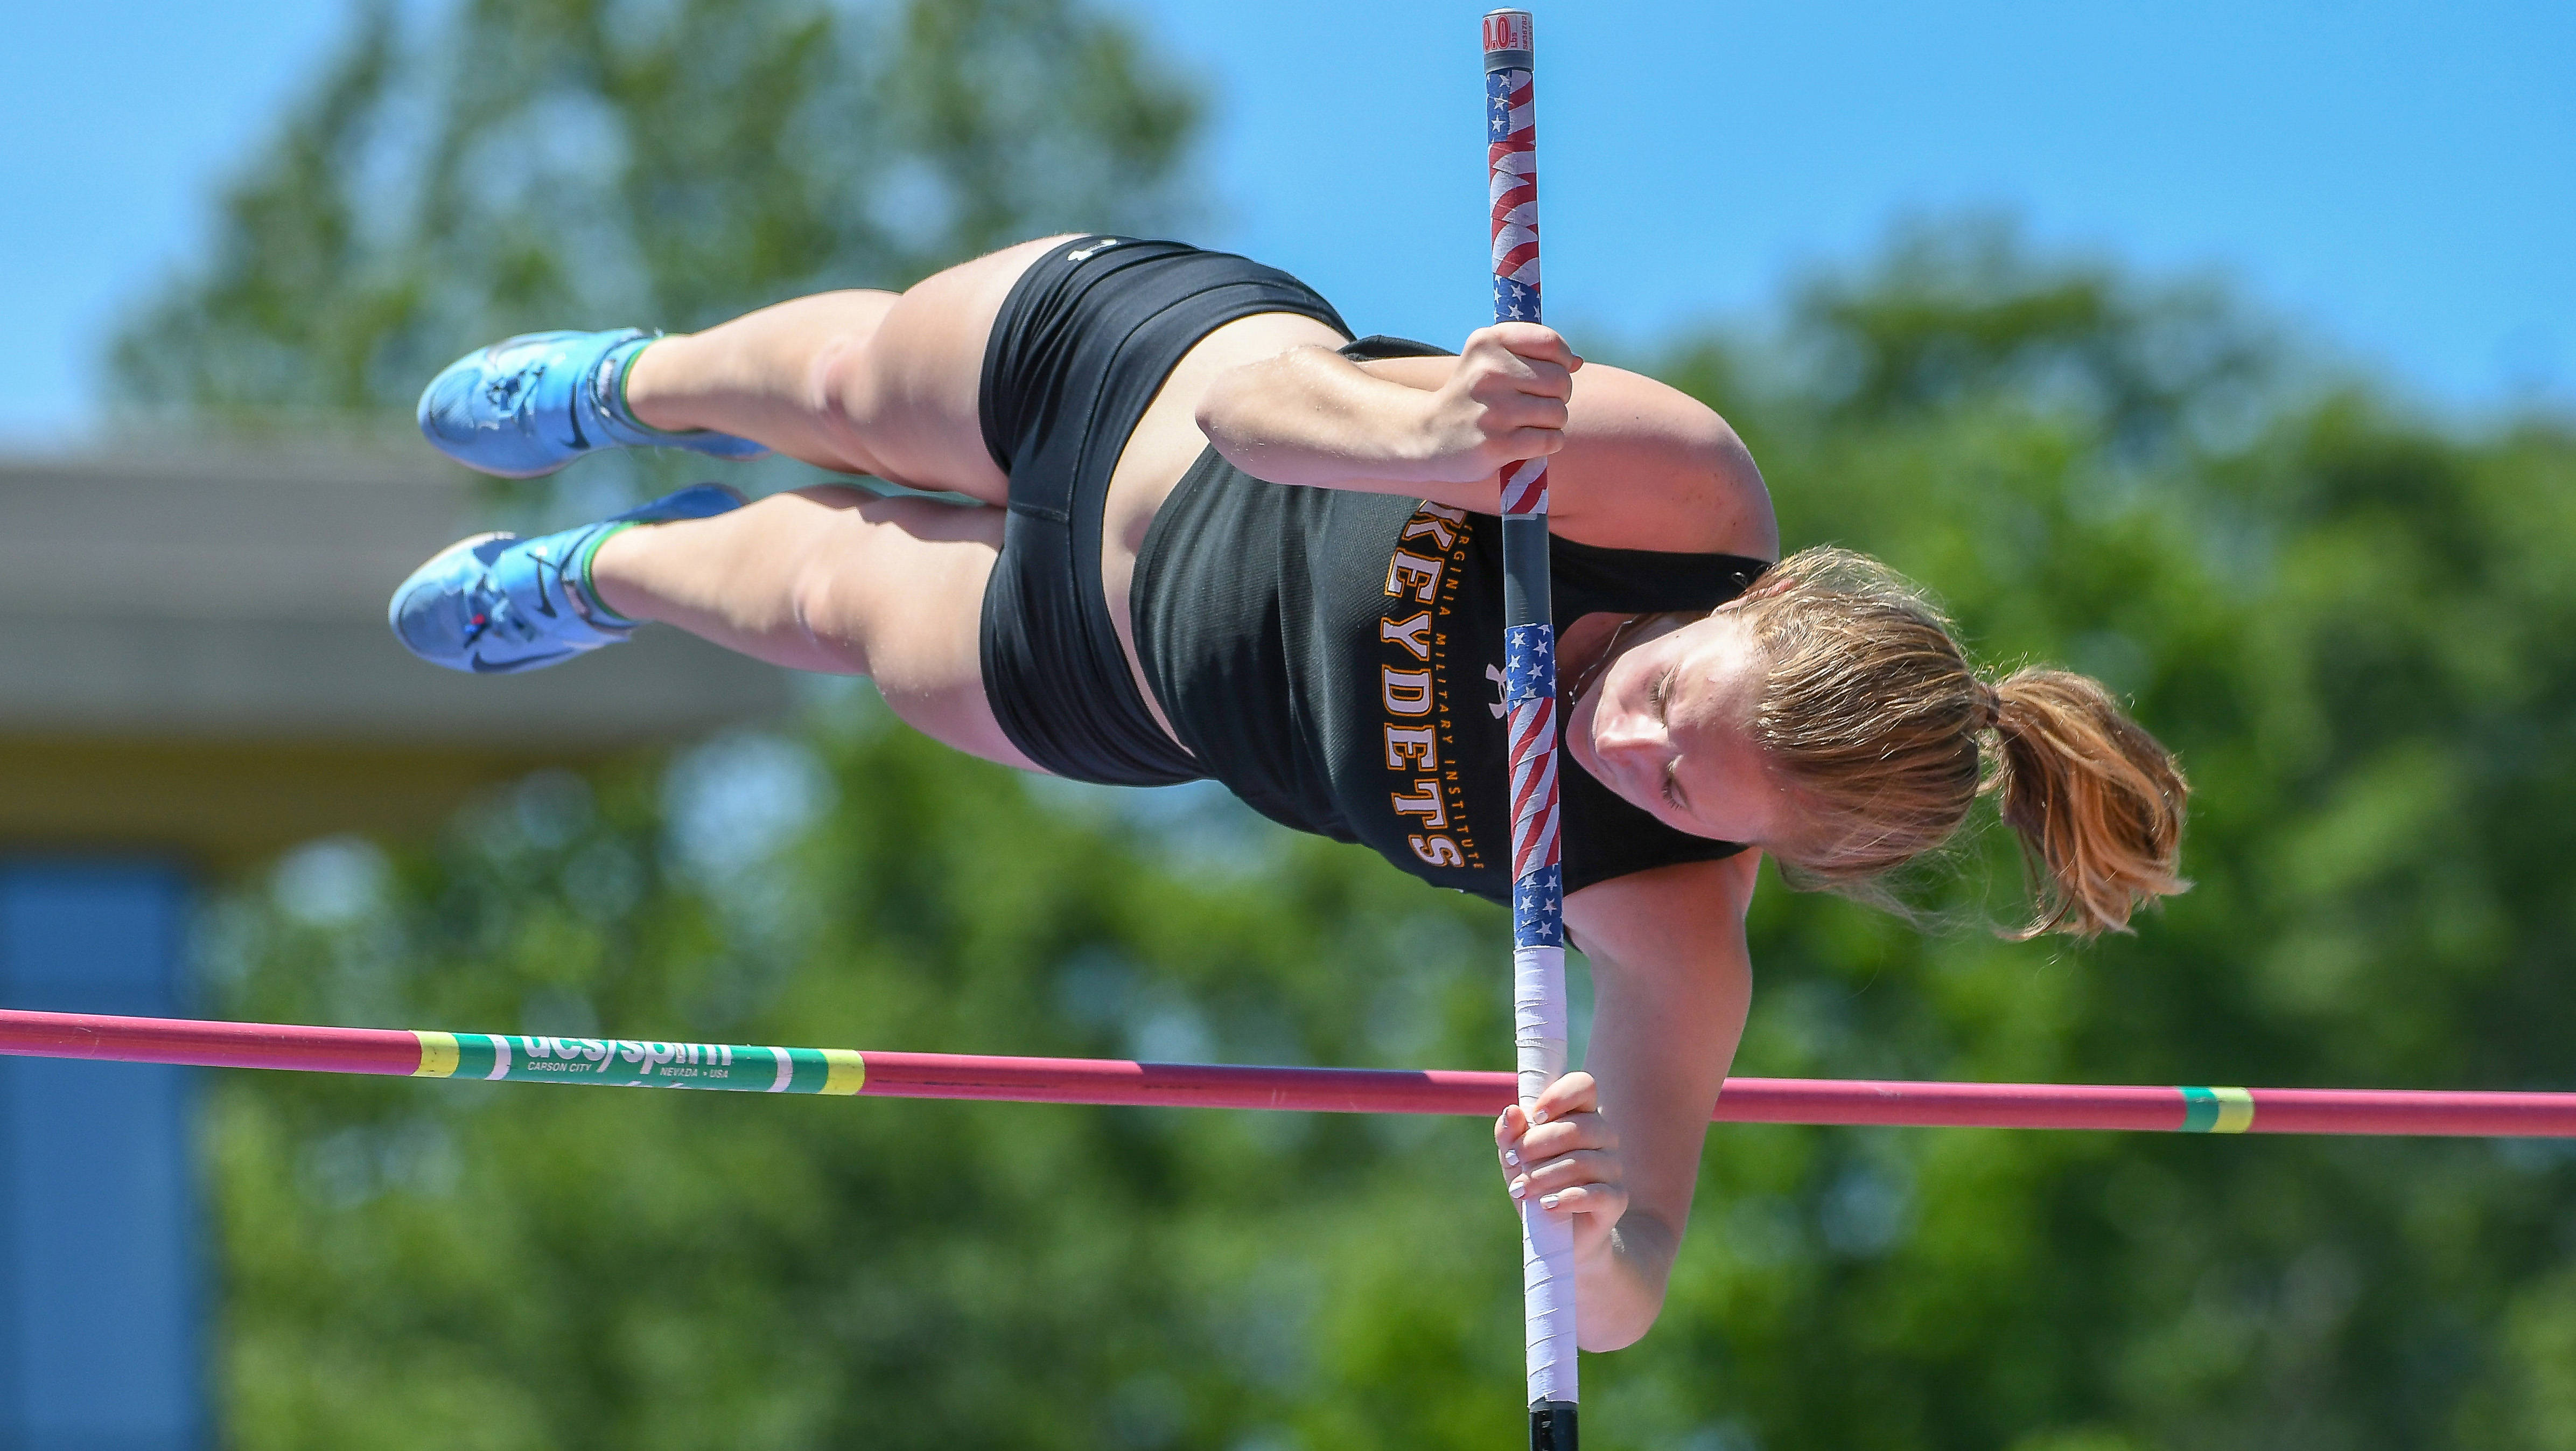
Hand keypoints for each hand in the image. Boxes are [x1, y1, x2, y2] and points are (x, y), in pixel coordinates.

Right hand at [1415, 323, 1582, 484]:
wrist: (1428, 435)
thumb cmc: (1472, 395)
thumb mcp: (1488, 359)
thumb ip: (1532, 353)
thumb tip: (1576, 361)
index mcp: (1487, 341)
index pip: (1551, 343)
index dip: (1561, 361)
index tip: (1546, 373)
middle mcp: (1488, 371)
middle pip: (1561, 380)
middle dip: (1557, 395)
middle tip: (1534, 404)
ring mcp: (1493, 409)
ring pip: (1558, 412)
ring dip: (1551, 422)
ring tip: (1526, 424)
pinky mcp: (1497, 444)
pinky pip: (1551, 440)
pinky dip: (1547, 444)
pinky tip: (1526, 442)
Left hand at [1495, 1070, 1626, 1261]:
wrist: (1558, 1236)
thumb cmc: (1537, 1187)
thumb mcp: (1515, 1161)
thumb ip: (1510, 1135)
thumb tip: (1511, 1112)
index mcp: (1581, 1116)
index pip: (1583, 1086)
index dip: (1559, 1096)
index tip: (1534, 1116)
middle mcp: (1603, 1137)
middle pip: (1578, 1127)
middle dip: (1537, 1144)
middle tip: (1513, 1161)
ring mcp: (1613, 1168)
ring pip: (1582, 1162)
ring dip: (1544, 1175)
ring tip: (1520, 1190)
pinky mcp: (1616, 1199)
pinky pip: (1596, 1193)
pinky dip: (1566, 1198)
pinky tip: (1547, 1205)